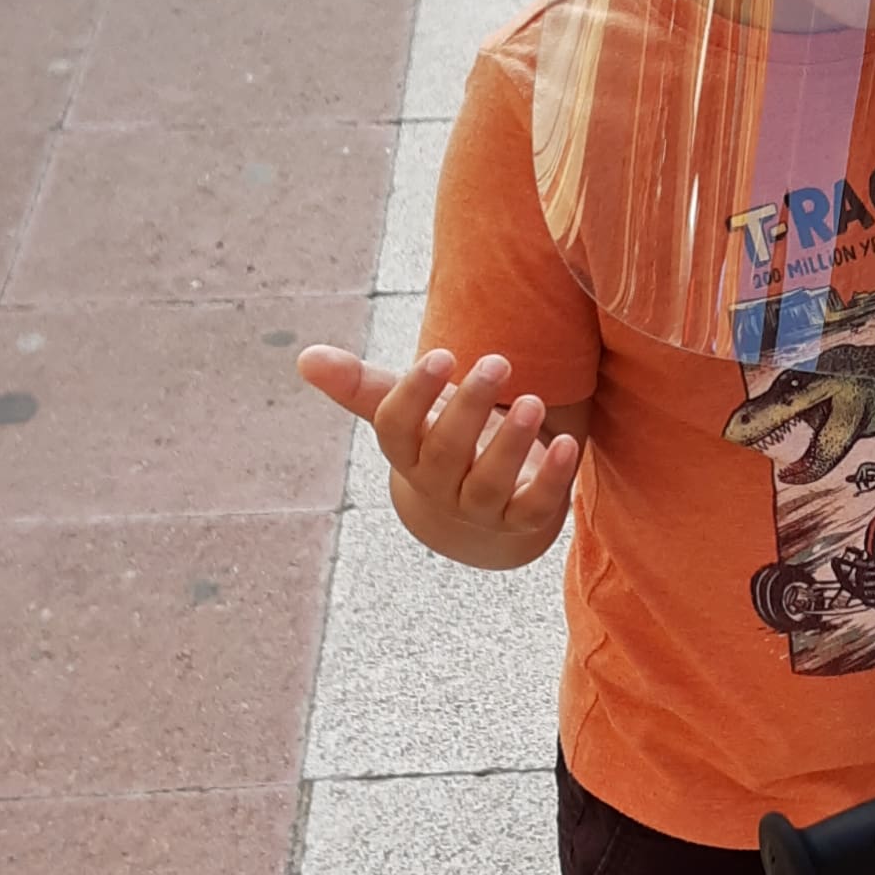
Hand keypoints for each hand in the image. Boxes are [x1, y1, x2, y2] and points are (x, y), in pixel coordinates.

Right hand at [296, 343, 582, 563]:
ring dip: (511, 443)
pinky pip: (534, 508)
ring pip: (488, 483)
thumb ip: (362, 385)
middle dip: (468, 407)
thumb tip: (304, 358)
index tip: (441, 355)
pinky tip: (569, 444)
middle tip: (497, 361)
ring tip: (532, 401)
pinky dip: (552, 479)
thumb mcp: (407, 411)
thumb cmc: (441, 439)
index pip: (396, 428)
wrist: (480, 509)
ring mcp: (479, 507)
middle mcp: (438, 483)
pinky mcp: (521, 520)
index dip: (415, 394)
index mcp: (406, 452)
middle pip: (445, 451)